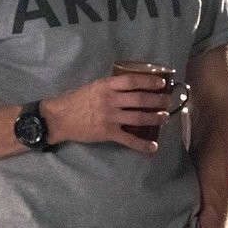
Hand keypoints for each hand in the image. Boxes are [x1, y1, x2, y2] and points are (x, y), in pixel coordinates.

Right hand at [42, 73, 179, 152]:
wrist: (59, 118)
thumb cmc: (76, 100)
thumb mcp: (94, 86)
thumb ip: (112, 86)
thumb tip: (133, 85)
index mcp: (106, 86)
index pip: (133, 81)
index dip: (149, 81)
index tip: (162, 83)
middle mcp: (110, 100)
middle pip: (140, 99)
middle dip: (158, 100)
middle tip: (168, 101)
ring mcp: (109, 117)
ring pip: (138, 117)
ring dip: (155, 118)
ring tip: (165, 117)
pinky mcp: (107, 132)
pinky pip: (129, 139)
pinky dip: (142, 144)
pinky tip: (153, 147)